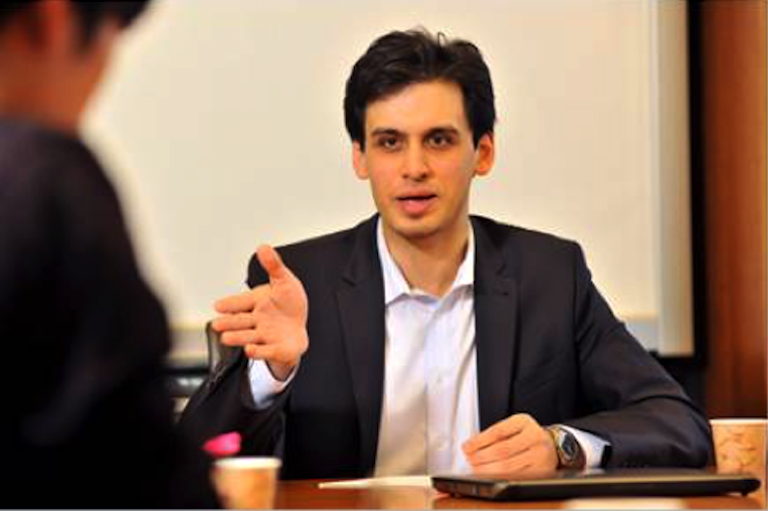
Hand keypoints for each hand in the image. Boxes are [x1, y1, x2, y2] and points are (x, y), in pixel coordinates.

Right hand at [211, 245, 308, 380]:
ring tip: (227, 338)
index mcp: (258, 303)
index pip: (241, 302)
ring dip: (238, 337)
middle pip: (241, 322)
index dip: (230, 304)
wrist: (297, 329)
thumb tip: (263, 247)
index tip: (217, 305)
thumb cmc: (288, 306)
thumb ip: (273, 266)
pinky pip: (267, 351)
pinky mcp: (276, 349)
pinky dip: (259, 351)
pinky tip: (250, 349)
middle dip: (228, 323)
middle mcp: (258, 320)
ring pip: (249, 337)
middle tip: (216, 324)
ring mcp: (266, 336)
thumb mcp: (284, 281)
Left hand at [462, 413, 557, 475]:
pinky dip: (500, 477)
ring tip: (476, 469)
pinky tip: (491, 475)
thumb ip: (494, 434)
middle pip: (502, 450)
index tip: (466, 447)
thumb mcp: (513, 427)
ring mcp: (540, 454)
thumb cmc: (527, 435)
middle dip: (481, 457)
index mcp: (524, 421)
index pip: (498, 431)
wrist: (553, 445)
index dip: (479, 441)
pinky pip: (517, 476)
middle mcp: (534, 436)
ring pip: (509, 466)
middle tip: (470, 460)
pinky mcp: (542, 471)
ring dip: (487, 469)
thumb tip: (471, 446)